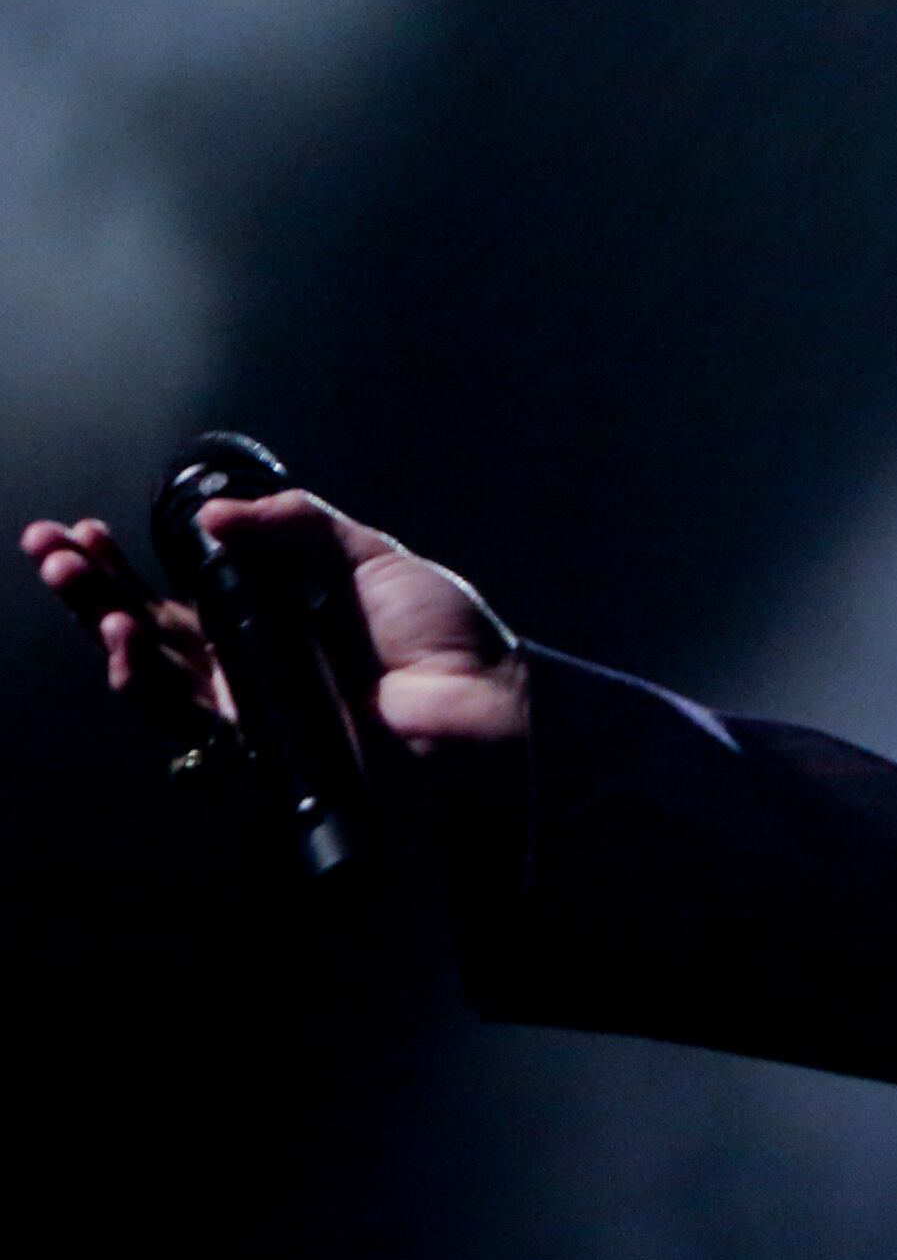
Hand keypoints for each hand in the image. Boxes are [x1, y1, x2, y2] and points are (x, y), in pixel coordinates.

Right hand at [25, 491, 531, 751]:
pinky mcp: (255, 748)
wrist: (485, 706)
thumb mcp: (372, 558)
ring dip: (104, 627)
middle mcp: (250, 668)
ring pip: (151, 675)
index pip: (179, 595)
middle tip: (49, 551)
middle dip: (90, 591)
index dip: (126, 566)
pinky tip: (126, 644)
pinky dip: (147, 683)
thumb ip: (298, 525)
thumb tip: (212, 511)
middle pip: (148, 632)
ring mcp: (247, 711)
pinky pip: (183, 721)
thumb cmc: (443, 637)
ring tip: (77, 584)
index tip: (87, 531)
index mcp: (273, 622)